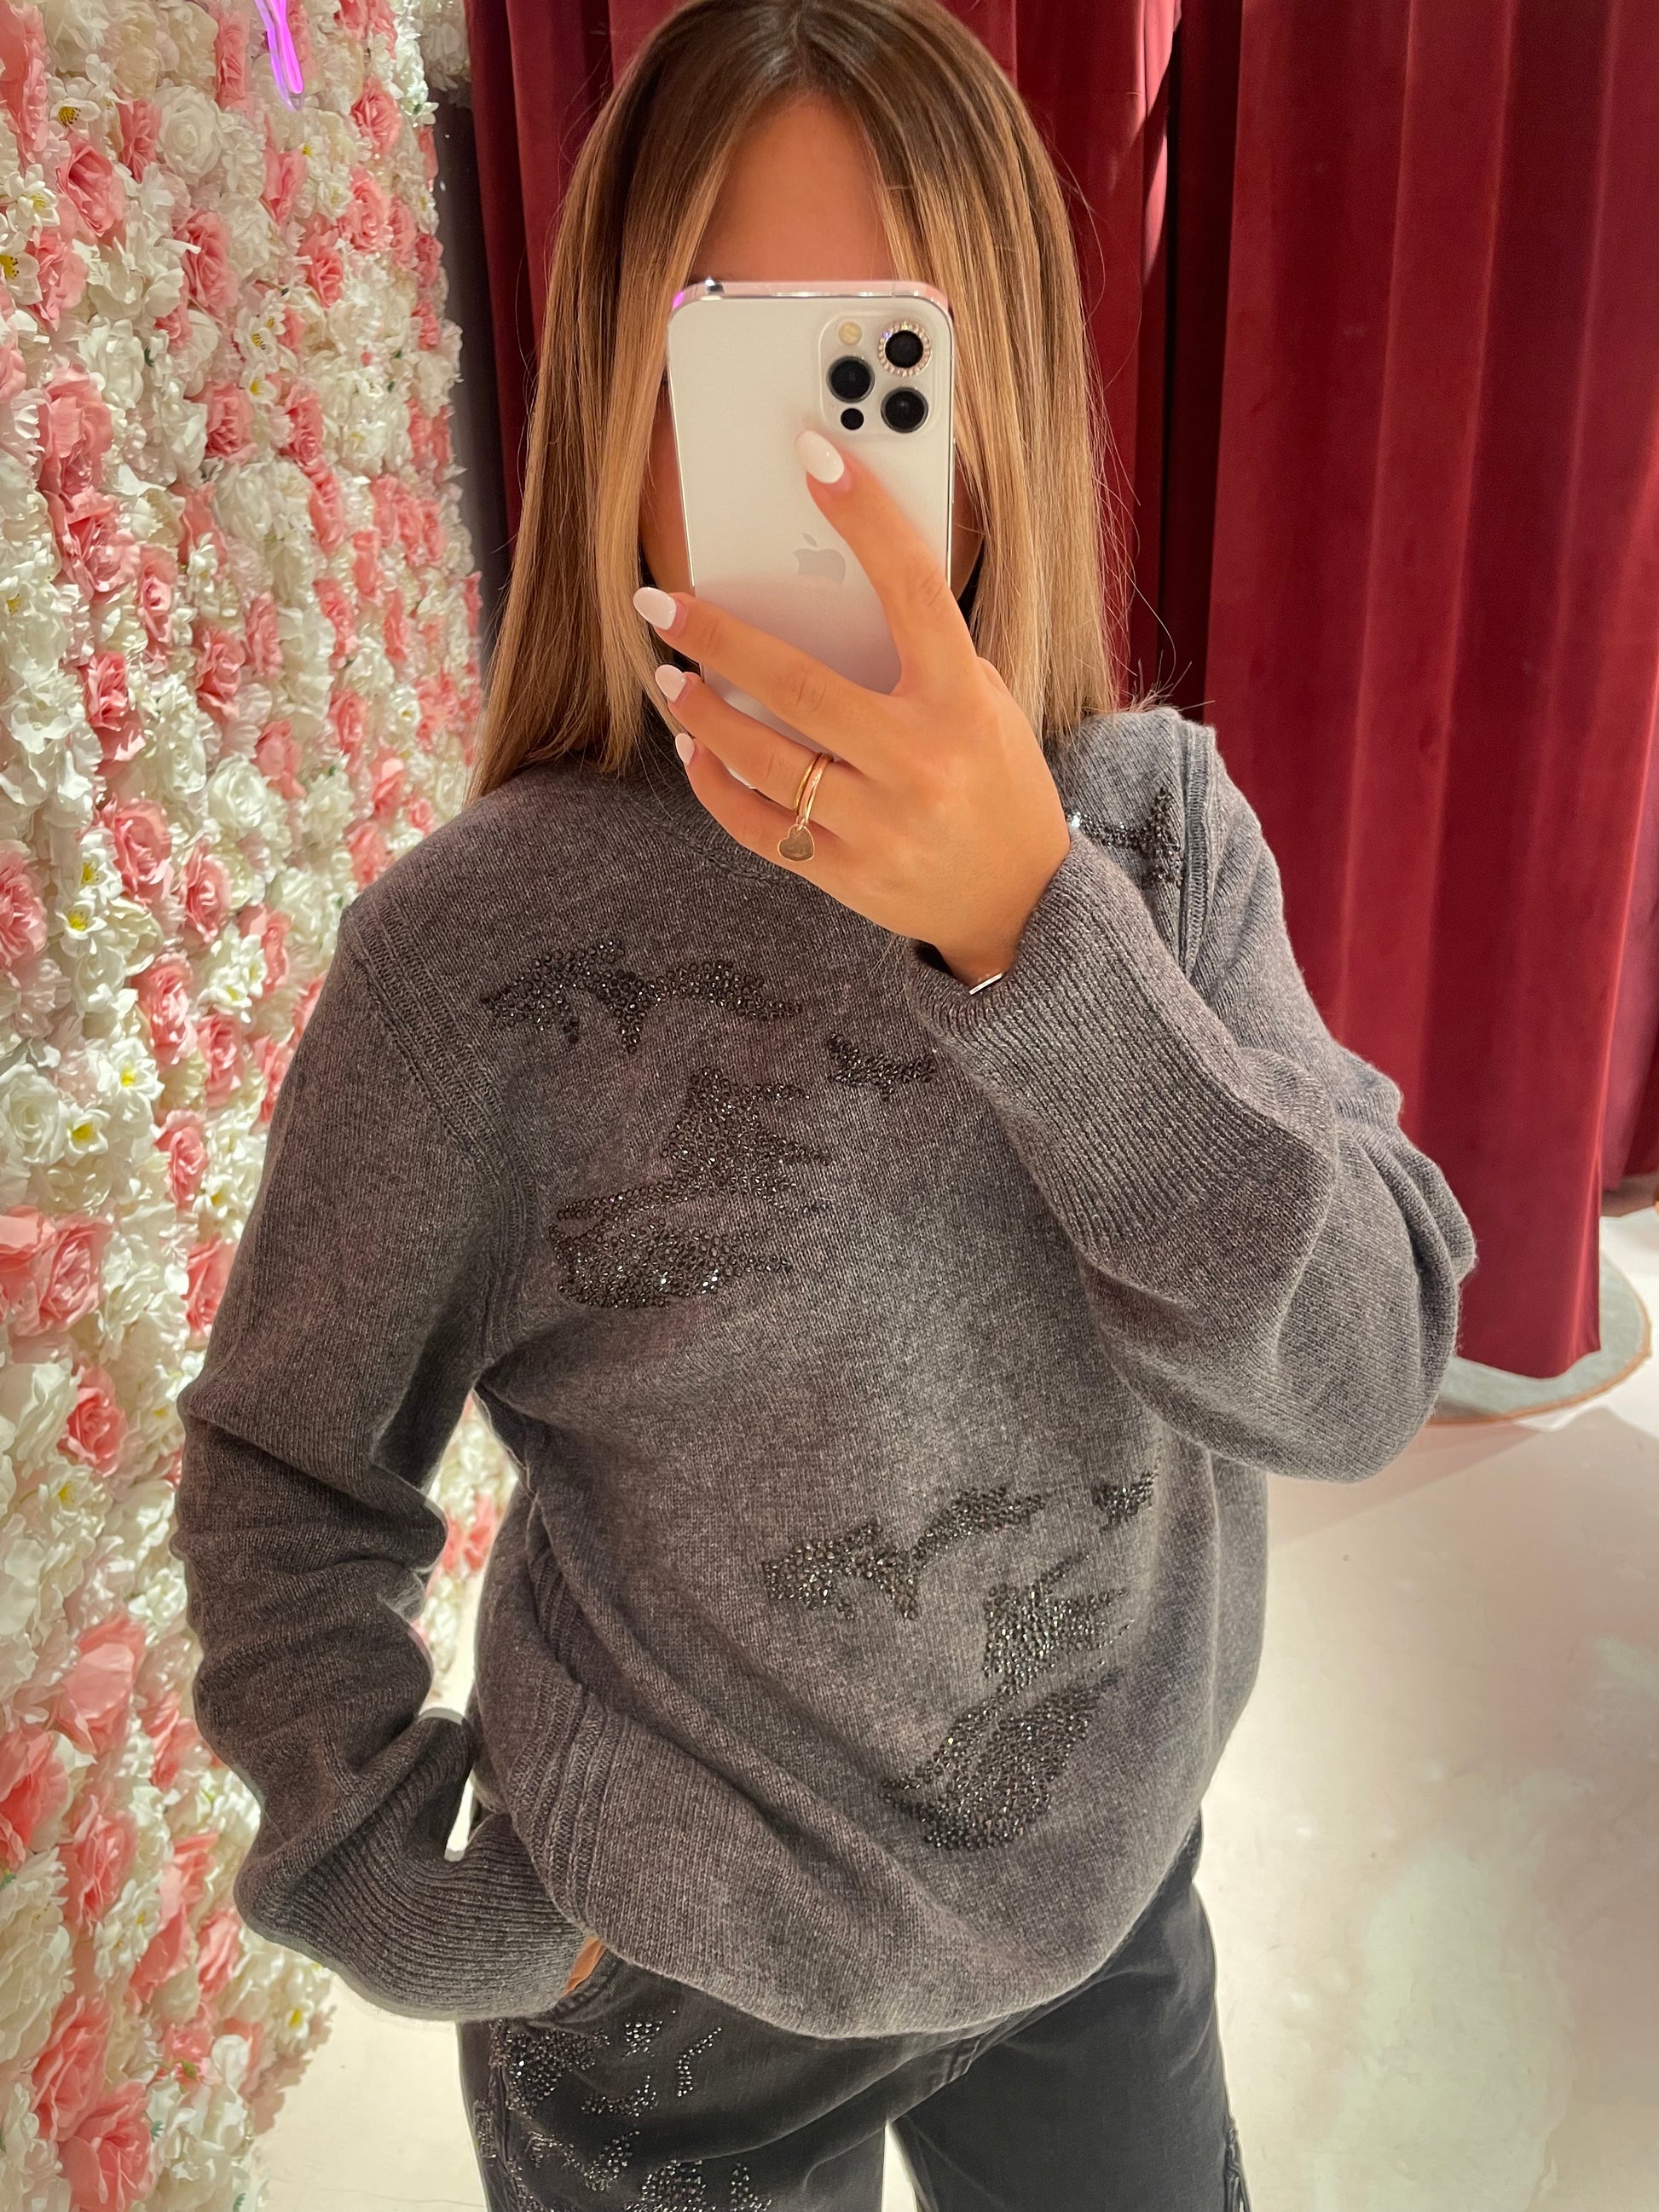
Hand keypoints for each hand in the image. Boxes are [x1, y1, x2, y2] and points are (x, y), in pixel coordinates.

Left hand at [635, 429, 1071, 985]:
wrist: (1022, 905)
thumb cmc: (996, 784)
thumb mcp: (985, 706)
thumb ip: (921, 658)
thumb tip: (825, 592)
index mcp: (962, 702)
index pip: (912, 588)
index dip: (864, 516)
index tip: (814, 455)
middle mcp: (921, 762)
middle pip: (799, 684)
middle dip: (718, 638)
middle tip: (660, 602)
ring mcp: (881, 825)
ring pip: (764, 759)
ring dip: (704, 712)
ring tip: (671, 675)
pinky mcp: (847, 876)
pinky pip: (759, 826)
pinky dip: (716, 784)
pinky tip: (695, 748)